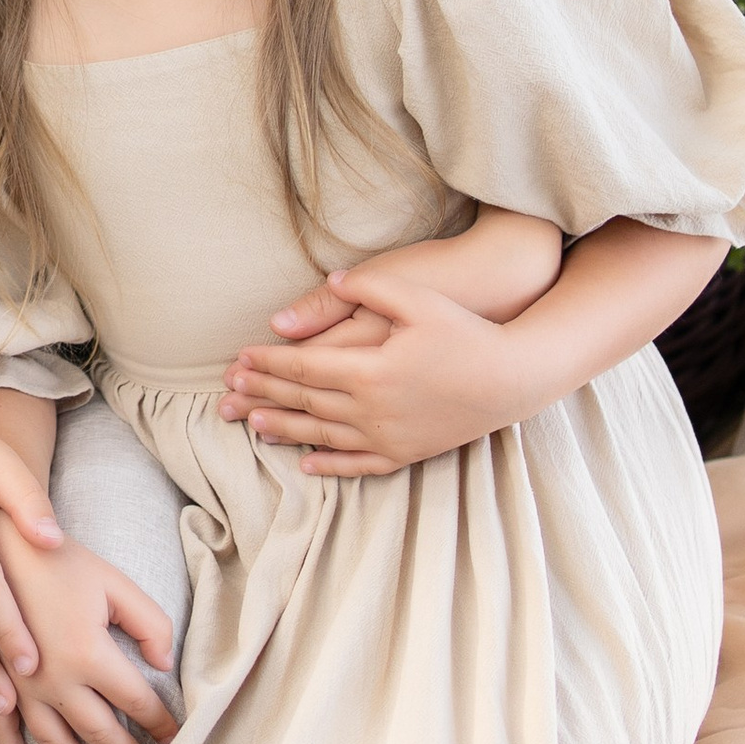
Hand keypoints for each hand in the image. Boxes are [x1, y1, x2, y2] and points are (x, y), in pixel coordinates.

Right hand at [0, 520, 176, 743]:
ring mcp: (22, 687)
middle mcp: (57, 681)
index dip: (163, 726)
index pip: (139, 703)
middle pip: (103, 734)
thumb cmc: (56, 558)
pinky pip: (3, 730)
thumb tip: (164, 665)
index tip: (180, 742)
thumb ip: (149, 623)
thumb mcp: (113, 581)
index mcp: (91, 654)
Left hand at [224, 264, 528, 476]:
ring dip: (285, 428)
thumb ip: (368, 286)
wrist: (514, 378)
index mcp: (370, 369)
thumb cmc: (466, 331)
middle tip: (230, 390)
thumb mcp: (418, 298)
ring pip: (323, 435)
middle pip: (305, 400)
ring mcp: (389, 436)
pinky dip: (328, 463)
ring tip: (253, 422)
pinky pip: (358, 463)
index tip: (240, 358)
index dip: (268, 362)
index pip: (303, 366)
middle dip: (265, 392)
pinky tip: (305, 462)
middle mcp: (373, 409)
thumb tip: (328, 279)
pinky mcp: (407, 453)